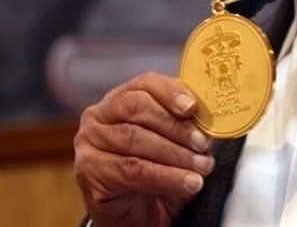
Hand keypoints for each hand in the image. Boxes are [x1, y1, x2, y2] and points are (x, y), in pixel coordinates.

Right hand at [73, 73, 214, 226]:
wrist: (136, 217)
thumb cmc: (155, 173)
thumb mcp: (173, 143)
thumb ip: (184, 124)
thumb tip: (208, 117)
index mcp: (120, 99)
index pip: (145, 83)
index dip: (170, 92)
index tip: (192, 107)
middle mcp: (98, 116)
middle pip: (137, 108)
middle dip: (176, 126)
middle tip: (204, 145)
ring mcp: (90, 142)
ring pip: (135, 138)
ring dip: (175, 154)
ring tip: (201, 167)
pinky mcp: (89, 171)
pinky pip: (132, 169)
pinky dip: (165, 176)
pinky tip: (187, 183)